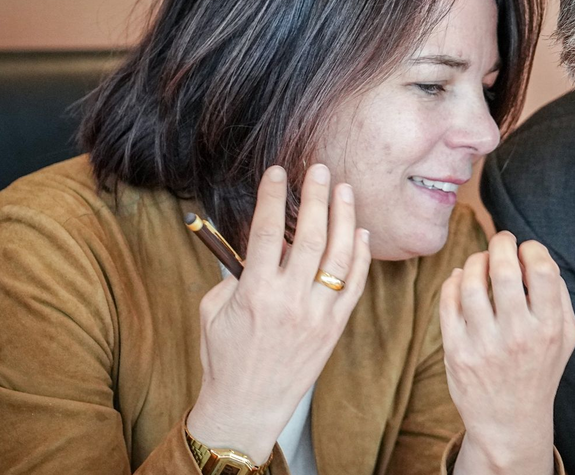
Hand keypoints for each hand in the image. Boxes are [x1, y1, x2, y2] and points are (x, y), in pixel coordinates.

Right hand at [187, 164, 371, 462]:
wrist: (247, 405)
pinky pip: (354, 285)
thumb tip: (262, 243)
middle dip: (316, 198)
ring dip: (343, 218)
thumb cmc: (224, 356)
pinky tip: (360, 231)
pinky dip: (360, 255)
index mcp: (255, 293)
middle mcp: (290, 300)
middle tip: (320, 170)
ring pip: (338, 256)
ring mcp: (317, 314)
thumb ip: (237, 274)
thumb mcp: (214, 310)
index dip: (273, 197)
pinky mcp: (335, 328)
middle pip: (308, 236)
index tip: (278, 172)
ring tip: (345, 190)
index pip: (266, 232)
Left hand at [441, 232, 574, 474]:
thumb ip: (559, 294)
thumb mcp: (566, 336)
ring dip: (476, 260)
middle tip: (502, 241)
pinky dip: (454, 281)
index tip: (527, 251)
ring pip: (471, 283)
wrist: (510, 423)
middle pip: (503, 270)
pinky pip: (448, 302)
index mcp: (548, 329)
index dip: (532, 249)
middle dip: (501, 243)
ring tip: (482, 260)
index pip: (543, 270)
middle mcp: (517, 337)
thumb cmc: (540, 370)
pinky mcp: (456, 352)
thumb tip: (536, 254)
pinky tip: (463, 279)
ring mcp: (483, 345)